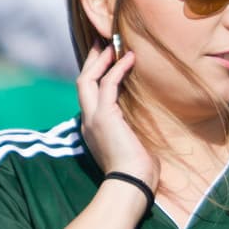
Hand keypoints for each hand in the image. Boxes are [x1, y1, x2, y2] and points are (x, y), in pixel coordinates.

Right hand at [76, 45, 156, 187]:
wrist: (132, 184)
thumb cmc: (138, 172)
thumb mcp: (134, 146)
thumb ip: (133, 132)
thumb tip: (145, 128)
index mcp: (93, 129)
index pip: (90, 96)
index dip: (96, 77)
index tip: (106, 62)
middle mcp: (88, 121)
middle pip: (83, 83)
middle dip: (92, 62)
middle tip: (102, 44)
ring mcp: (93, 118)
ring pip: (88, 80)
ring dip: (101, 60)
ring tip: (114, 45)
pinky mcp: (104, 116)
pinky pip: (108, 84)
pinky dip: (118, 69)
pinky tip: (129, 58)